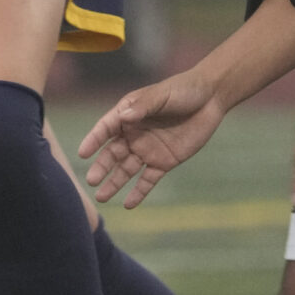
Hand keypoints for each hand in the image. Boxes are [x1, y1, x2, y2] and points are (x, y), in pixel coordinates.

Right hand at [77, 72, 226, 209]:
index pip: (106, 129)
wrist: (211, 98)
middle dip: (102, 167)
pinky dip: (139, 192)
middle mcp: (133, 134)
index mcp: (128, 114)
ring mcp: (148, 150)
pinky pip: (148, 180)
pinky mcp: (164, 162)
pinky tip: (128, 204)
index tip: (83, 153)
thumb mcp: (161, 95)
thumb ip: (142, 107)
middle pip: (112, 153)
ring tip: (102, 197)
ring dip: (114, 183)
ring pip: (126, 170)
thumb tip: (123, 118)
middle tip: (91, 180)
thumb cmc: (183, 90)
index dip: (94, 140)